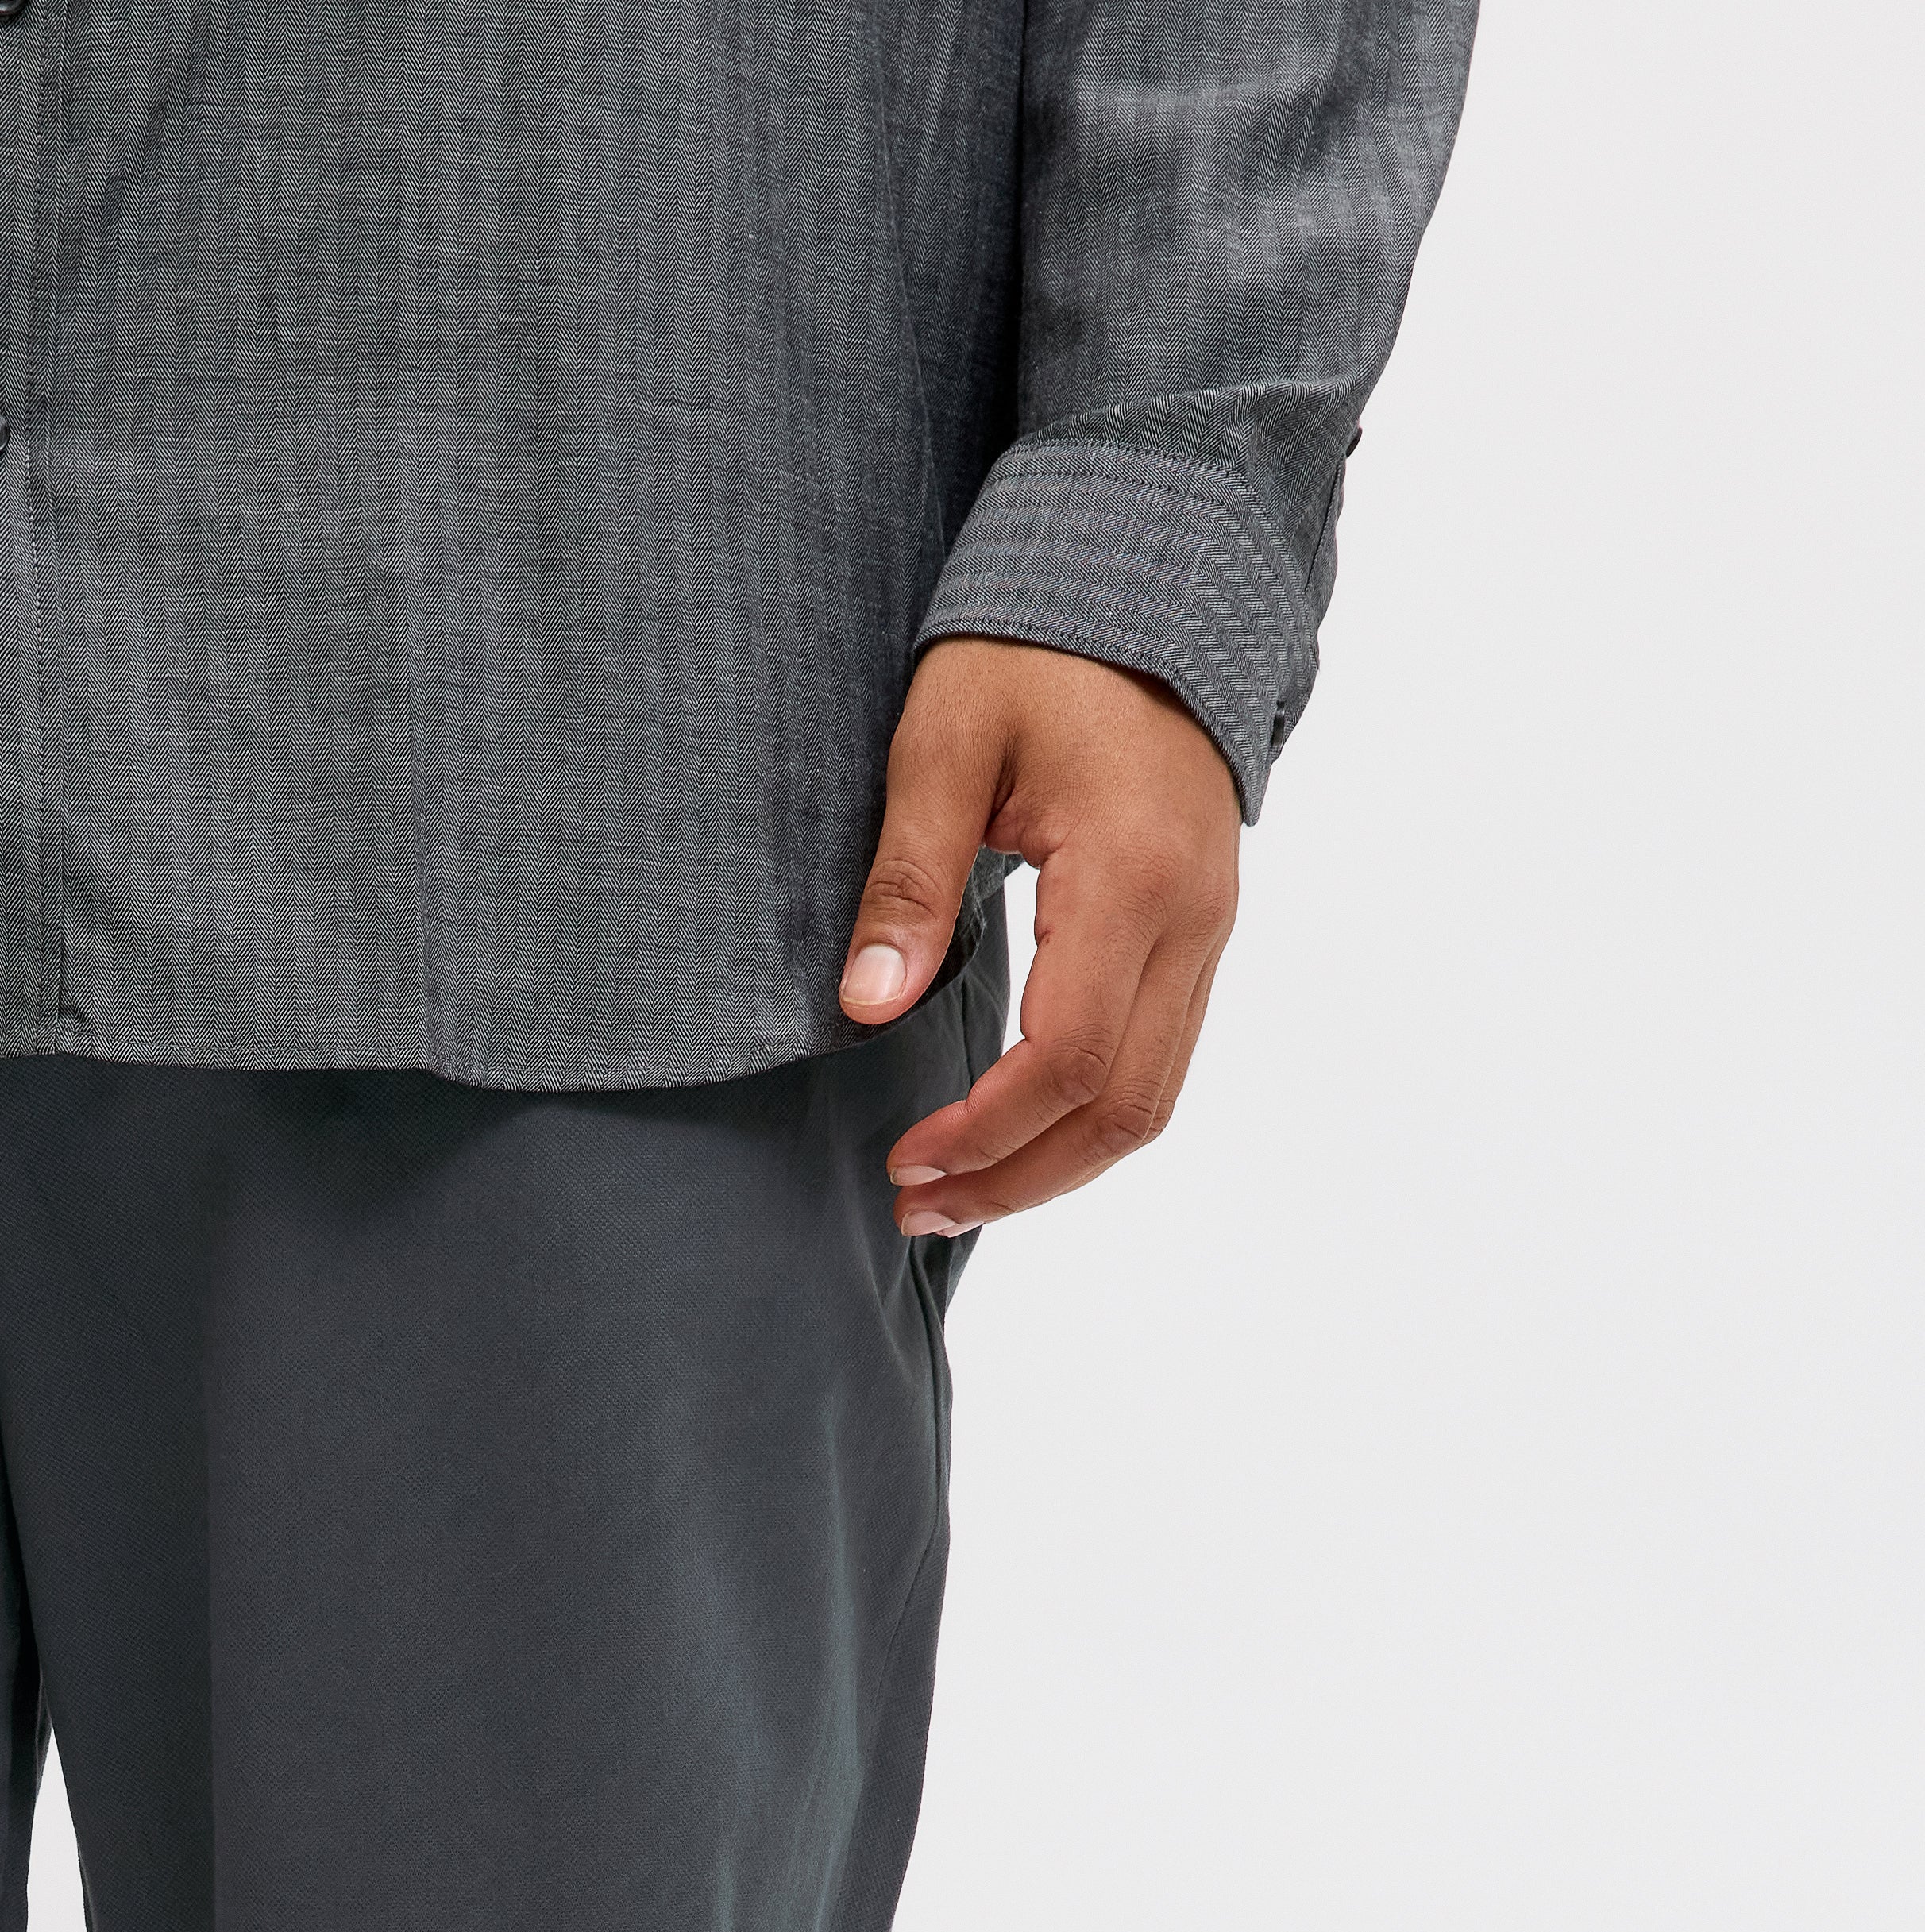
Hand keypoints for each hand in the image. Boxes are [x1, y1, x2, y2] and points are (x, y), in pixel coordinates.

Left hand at [838, 641, 1240, 1237]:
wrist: (1147, 577)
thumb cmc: (1037, 647)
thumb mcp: (945, 743)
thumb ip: (908, 881)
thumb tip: (869, 1005)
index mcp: (1131, 877)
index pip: (1066, 1059)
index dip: (984, 1131)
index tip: (904, 1159)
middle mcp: (1193, 917)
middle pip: (1123, 1108)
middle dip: (1019, 1177)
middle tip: (918, 1206)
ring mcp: (1209, 926)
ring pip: (1151, 1097)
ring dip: (1055, 1163)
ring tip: (956, 1191)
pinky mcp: (1200, 927)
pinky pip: (1158, 1056)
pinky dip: (1086, 1113)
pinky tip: (1014, 1128)